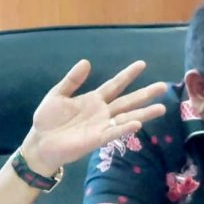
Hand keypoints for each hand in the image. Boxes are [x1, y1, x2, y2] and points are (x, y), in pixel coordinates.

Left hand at [21, 60, 166, 174]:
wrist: (40, 141)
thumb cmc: (48, 119)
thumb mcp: (57, 95)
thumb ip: (72, 80)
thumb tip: (86, 62)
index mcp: (93, 99)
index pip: (114, 85)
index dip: (127, 75)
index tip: (142, 64)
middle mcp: (102, 112)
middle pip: (127, 101)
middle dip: (145, 94)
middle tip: (163, 86)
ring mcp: (101, 126)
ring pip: (127, 117)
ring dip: (144, 113)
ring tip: (162, 107)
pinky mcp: (96, 139)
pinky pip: (113, 132)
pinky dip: (124, 128)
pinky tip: (137, 123)